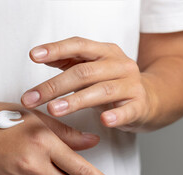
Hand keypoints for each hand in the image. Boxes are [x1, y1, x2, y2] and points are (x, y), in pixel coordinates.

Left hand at [21, 36, 156, 131]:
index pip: (79, 45)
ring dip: (75, 101)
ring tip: (54, 110)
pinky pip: (128, 110)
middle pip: (84, 72)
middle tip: (31, 98)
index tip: (34, 55)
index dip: (56, 49)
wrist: (150, 97)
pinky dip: (116, 116)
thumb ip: (70, 61)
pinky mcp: (139, 105)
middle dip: (54, 86)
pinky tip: (104, 121)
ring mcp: (131, 85)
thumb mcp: (93, 68)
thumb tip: (41, 56)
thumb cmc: (113, 83)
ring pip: (102, 90)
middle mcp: (119, 64)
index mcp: (105, 52)